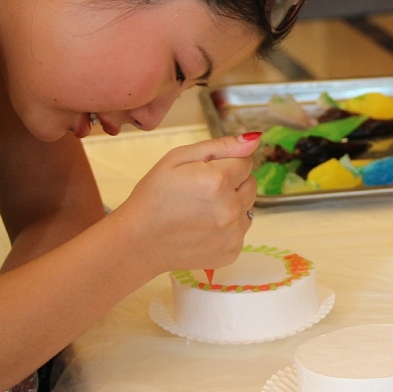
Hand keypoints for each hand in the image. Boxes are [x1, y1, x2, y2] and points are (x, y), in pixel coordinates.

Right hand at [115, 134, 258, 274]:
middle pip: (250, 184)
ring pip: (248, 207)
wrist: (138, 241)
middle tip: (202, 191)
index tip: (206, 172)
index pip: (246, 162)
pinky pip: (240, 230)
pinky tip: (203, 228)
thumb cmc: (154, 195)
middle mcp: (231, 209)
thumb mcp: (178, 158)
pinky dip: (227, 227)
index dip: (226, 163)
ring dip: (232, 205)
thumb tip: (254, 139)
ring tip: (202, 210)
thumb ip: (220, 146)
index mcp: (218, 181)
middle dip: (233, 183)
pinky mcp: (231, 252)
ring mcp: (233, 234)